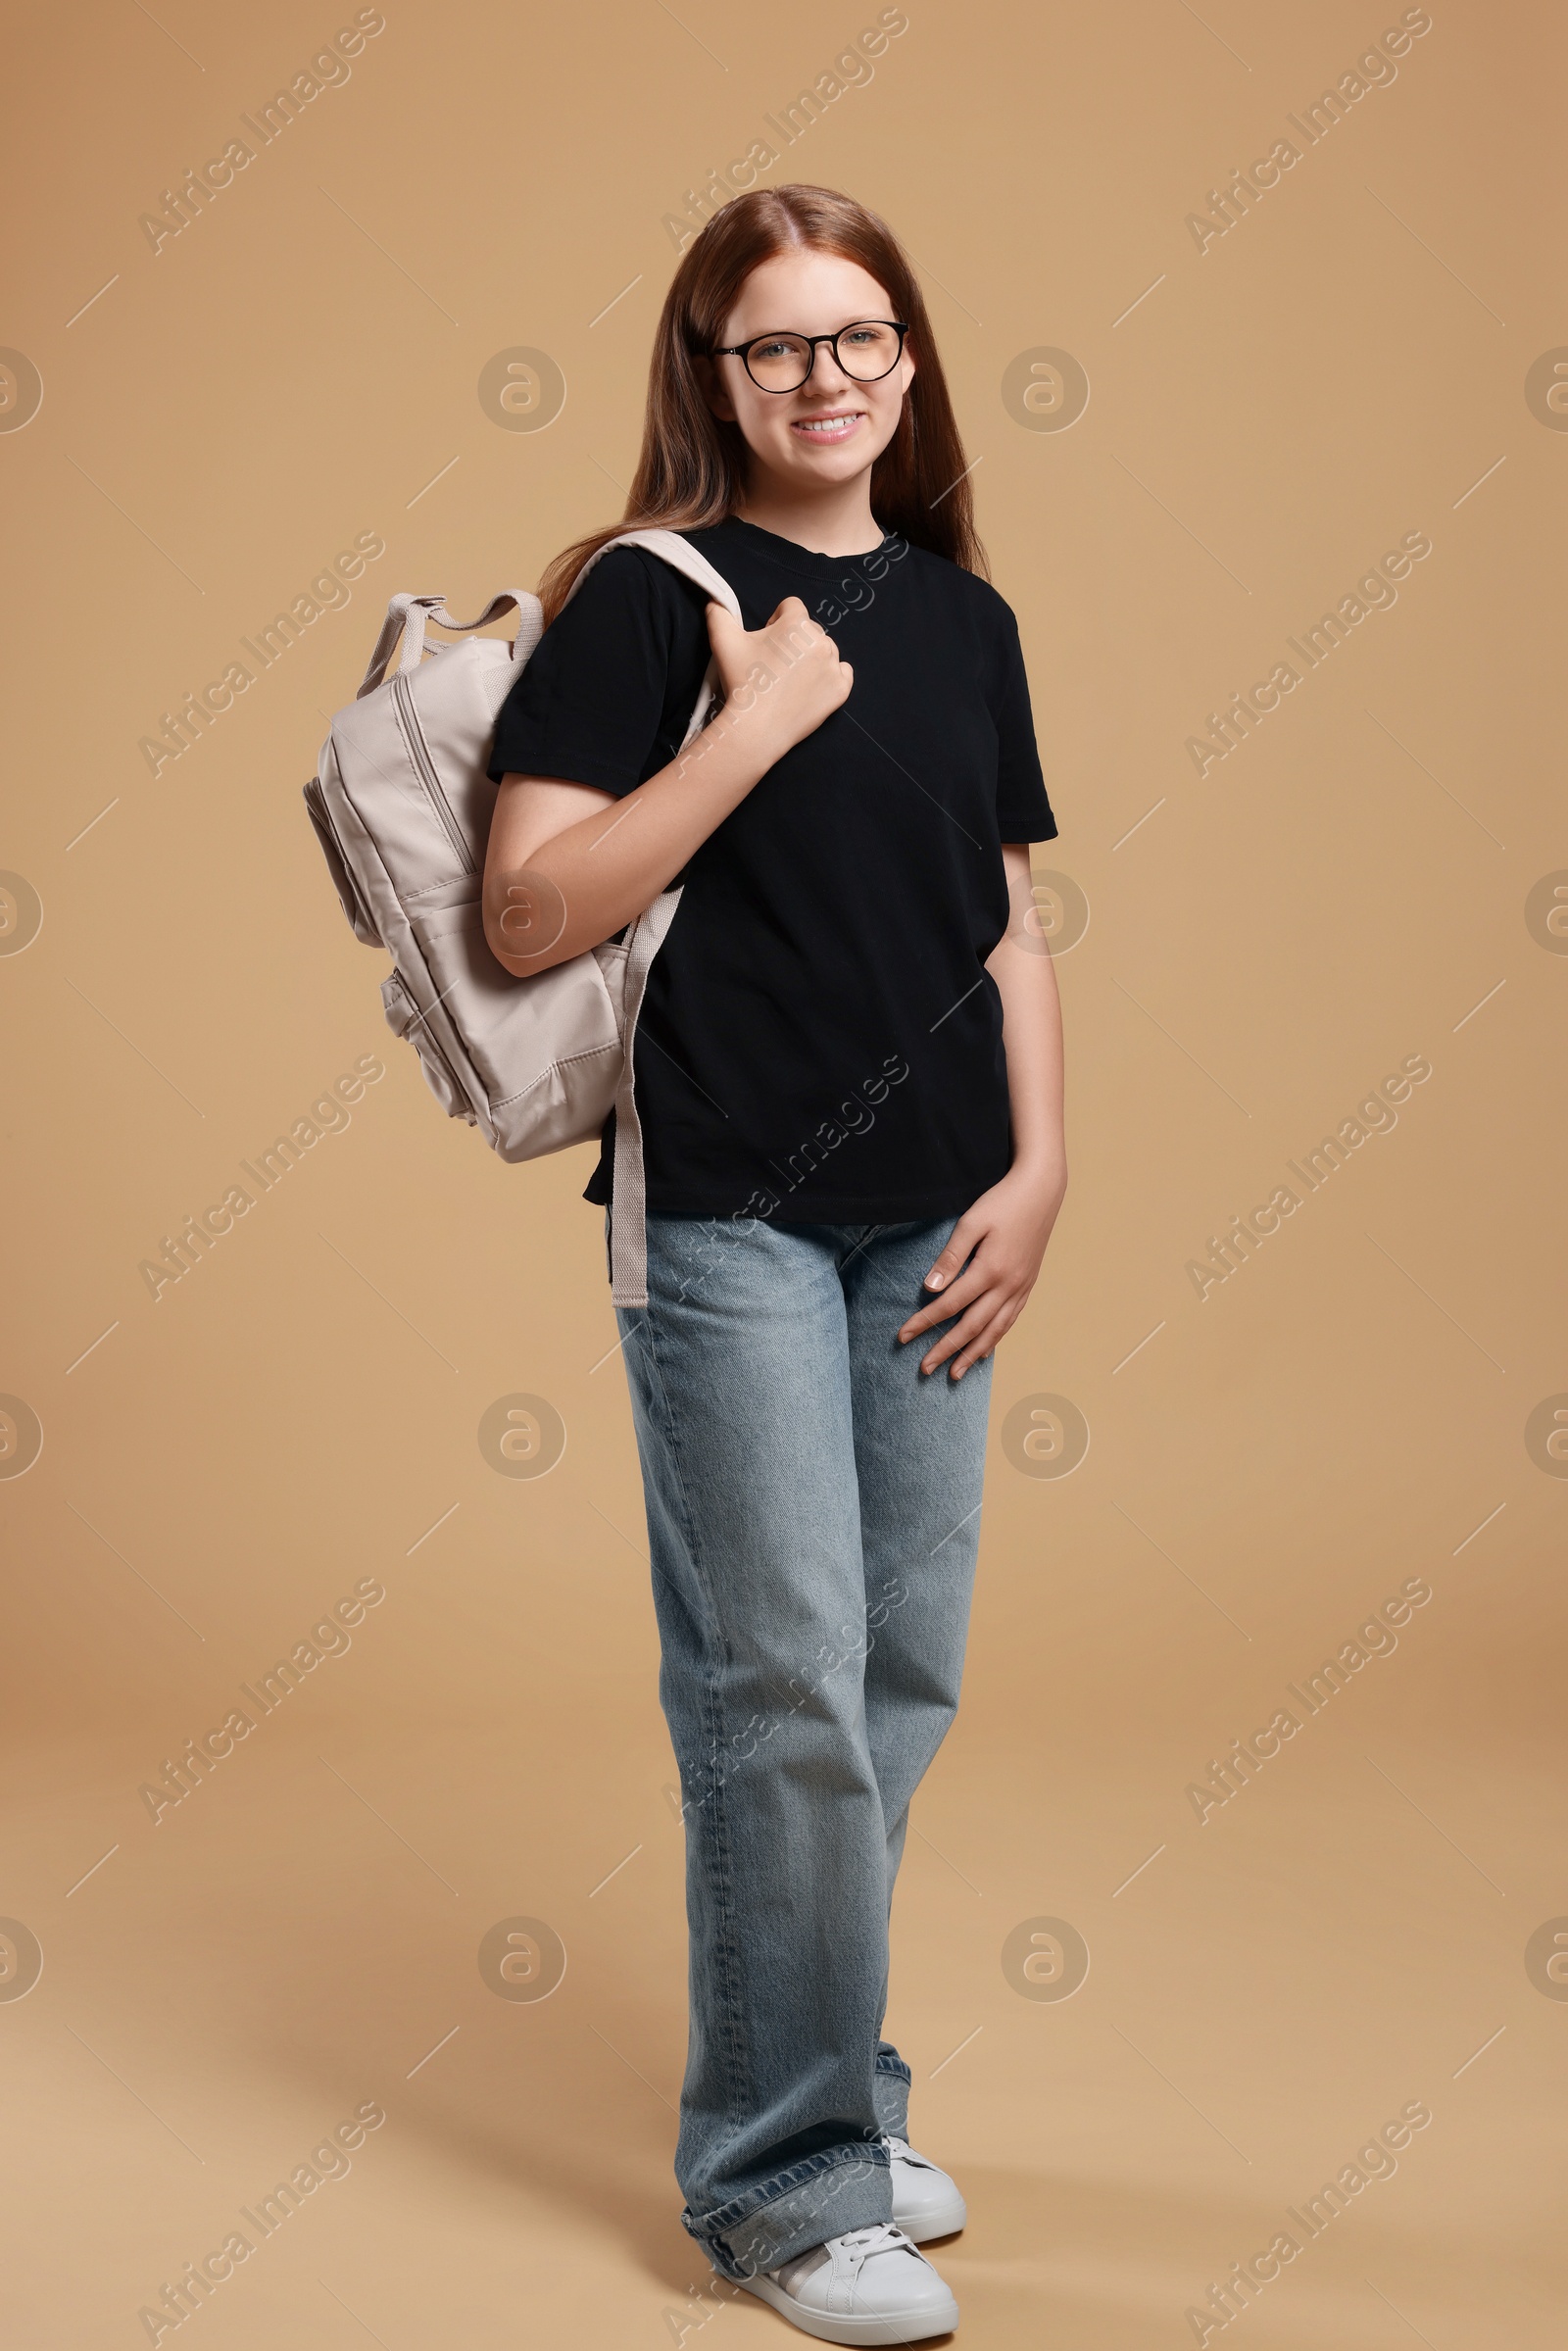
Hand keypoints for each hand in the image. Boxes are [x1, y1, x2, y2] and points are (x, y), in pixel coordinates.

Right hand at [704, 596, 851, 759]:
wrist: (756, 729)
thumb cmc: (741, 684)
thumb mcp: (723, 642)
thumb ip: (719, 614)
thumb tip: (715, 602)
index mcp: (797, 624)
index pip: (791, 606)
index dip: (776, 621)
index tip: (766, 643)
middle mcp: (820, 641)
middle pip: (809, 629)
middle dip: (794, 642)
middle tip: (774, 666)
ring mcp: (833, 666)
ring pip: (825, 650)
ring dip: (811, 659)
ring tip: (789, 680)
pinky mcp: (840, 689)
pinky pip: (843, 672)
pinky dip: (830, 677)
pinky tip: (810, 686)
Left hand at [898, 1161, 1066, 1378]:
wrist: (1042, 1191)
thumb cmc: (1003, 1202)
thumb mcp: (971, 1222)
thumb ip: (951, 1257)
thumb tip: (930, 1288)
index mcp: (990, 1270)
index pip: (949, 1305)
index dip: (924, 1322)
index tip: (903, 1336)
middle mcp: (1008, 1285)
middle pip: (971, 1327)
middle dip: (945, 1349)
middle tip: (924, 1369)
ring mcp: (1021, 1288)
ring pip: (994, 1331)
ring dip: (971, 1354)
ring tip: (954, 1374)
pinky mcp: (1028, 1285)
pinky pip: (1010, 1321)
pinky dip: (994, 1339)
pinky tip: (983, 1351)